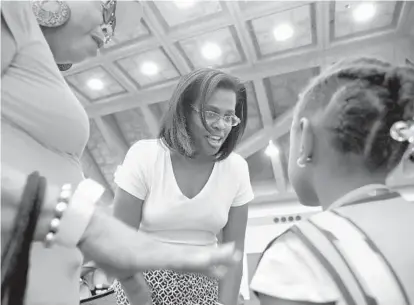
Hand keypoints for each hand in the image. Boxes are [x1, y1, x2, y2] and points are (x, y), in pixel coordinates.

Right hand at [78, 212, 241, 279]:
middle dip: (215, 256)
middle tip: (235, 255)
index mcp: (156, 253)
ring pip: (187, 255)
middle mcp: (160, 249)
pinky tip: (205, 259)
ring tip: (229, 255)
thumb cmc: (106, 246)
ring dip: (209, 255)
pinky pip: (172, 258)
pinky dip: (190, 259)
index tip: (222, 265)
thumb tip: (146, 304)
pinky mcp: (146, 252)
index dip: (204, 262)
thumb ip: (138, 289)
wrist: (90, 229)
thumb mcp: (124, 273)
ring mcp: (155, 250)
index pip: (185, 259)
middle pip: (192, 255)